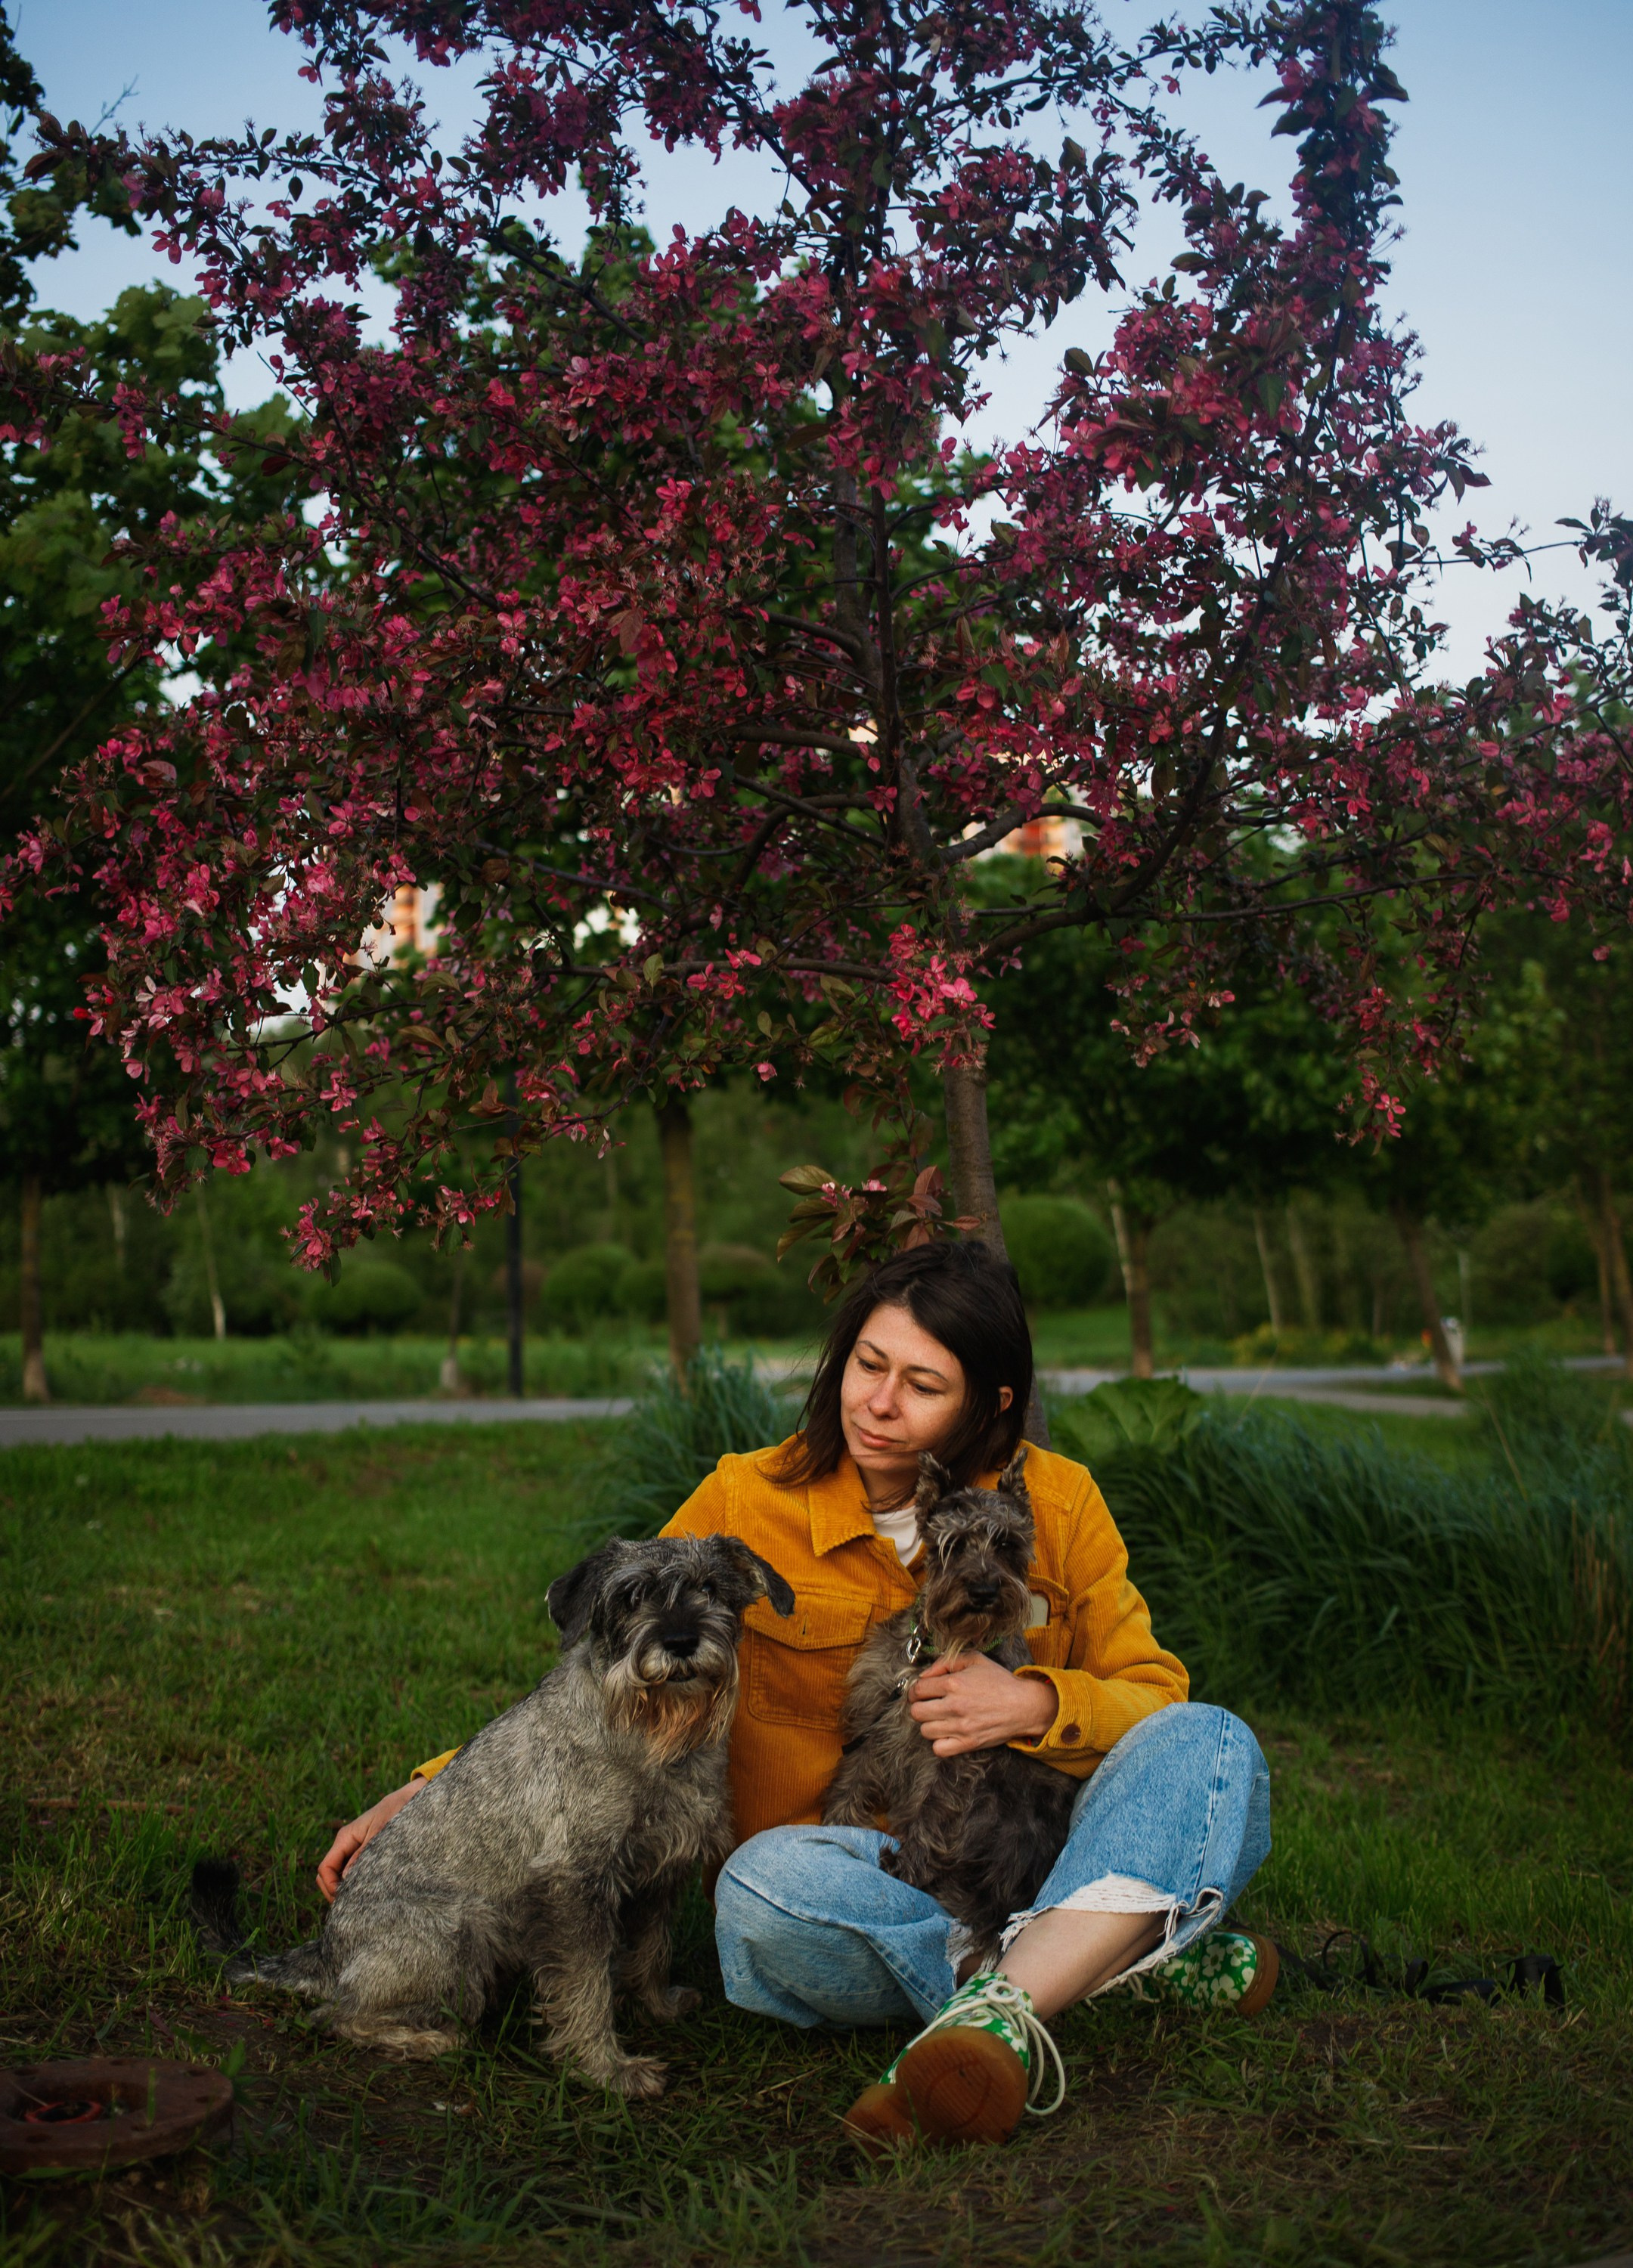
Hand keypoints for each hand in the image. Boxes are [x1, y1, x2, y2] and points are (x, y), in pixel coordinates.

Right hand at [316, 1778, 422, 1901]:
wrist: (411, 1800)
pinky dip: (355, 1883)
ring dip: (345, 1889)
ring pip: (339, 1876)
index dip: (330, 1886)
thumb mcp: (381, 1832)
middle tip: (351, 1905)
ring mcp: (354, 1850)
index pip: (325, 1868)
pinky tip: (368, 1891)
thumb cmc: (397, 1812)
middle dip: (334, 1891)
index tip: (345, 1898)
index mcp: (345, 1837)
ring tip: (361, 1901)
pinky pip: (353, 1872)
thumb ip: (364, 1854)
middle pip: (328, 1875)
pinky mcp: (365, 1855)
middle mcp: (346, 1845)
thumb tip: (346, 1879)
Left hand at [908, 1654, 1058, 1756]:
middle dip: (919, 1707)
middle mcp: (954, 1705)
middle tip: (929, 1705)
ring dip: (929, 1725)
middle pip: (916, 1712)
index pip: (917, 1690)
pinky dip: (939, 1743)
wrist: (1024, 1705)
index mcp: (953, 1683)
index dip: (915, 1691)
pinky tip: (947, 1734)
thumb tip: (924, 1675)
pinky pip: (939, 1749)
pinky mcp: (968, 1743)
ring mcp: (961, 1727)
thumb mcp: (974, 1660)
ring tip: (940, 1719)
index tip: (921, 1693)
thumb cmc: (1000, 1681)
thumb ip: (945, 1662)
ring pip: (925, 1731)